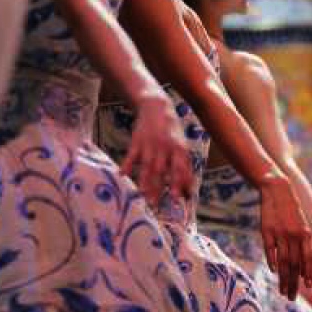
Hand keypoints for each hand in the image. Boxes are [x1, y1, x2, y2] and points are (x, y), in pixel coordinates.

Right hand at [120, 91, 193, 209]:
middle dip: (159, 189)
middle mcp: (165, 148)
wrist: (156, 106)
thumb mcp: (182, 147)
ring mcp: (150, 144)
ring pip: (146, 166)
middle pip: (161, 172)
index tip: (178, 200)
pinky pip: (131, 155)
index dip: (179, 185)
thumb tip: (189, 191)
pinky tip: (122, 175)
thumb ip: (184, 168)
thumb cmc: (172, 132)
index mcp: (179, 149)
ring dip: (144, 182)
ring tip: (143, 196)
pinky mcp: (137, 141)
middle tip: (156, 205)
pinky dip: (126, 165)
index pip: (179, 170)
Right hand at [258, 172, 311, 300]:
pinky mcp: (267, 230)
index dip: (308, 274)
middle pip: (295, 264)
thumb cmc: (290, 211)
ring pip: (283, 261)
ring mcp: (280, 233)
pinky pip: (270, 249)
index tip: (307, 287)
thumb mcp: (300, 226)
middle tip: (290, 297)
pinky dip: (272, 261)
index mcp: (305, 235)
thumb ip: (302, 245)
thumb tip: (301, 268)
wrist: (277, 191)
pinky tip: (273, 271)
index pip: (308, 259)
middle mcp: (294, 235)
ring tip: (282, 291)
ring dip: (283, 278)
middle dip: (293, 283)